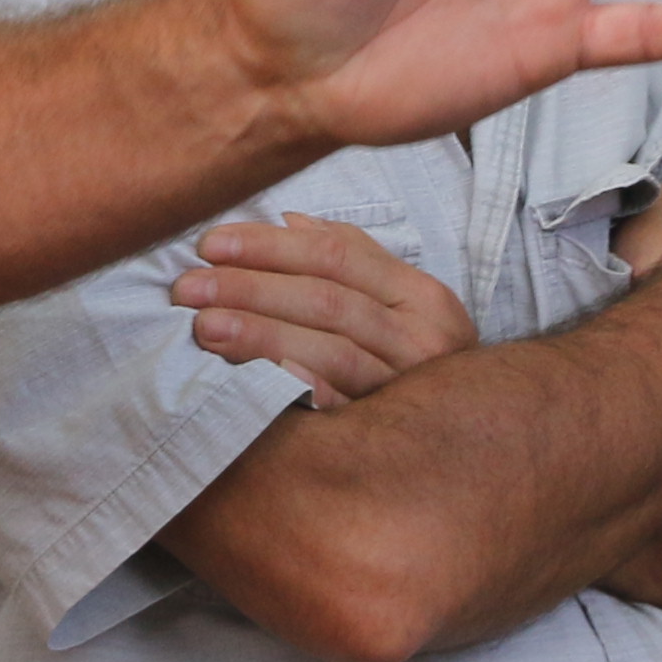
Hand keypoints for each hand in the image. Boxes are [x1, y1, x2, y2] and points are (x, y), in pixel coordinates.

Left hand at [177, 212, 474, 401]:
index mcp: (422, 296)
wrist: (472, 441)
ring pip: (328, 351)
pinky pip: (334, 405)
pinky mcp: (386, 429)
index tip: (210, 244)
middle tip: (189, 287)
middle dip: (251, 288)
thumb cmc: (415, 357)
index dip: (269, 246)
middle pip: (327, 301)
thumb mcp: (398, 302)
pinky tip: (248, 377)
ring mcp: (407, 388)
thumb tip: (289, 220)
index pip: (336, 254)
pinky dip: (291, 385)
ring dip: (260, 335)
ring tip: (205, 326)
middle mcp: (424, 338)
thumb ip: (350, 257)